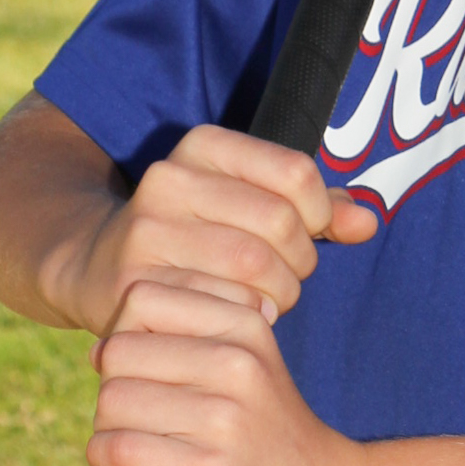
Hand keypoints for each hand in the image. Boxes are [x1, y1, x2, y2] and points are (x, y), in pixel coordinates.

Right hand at [50, 123, 377, 337]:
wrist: (97, 268)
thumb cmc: (198, 237)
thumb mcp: (249, 204)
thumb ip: (315, 207)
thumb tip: (368, 222)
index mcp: (204, 146)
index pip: (296, 172)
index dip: (319, 213)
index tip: (309, 233)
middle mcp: (170, 178)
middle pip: (279, 221)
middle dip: (300, 259)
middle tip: (288, 277)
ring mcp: (147, 230)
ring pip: (255, 265)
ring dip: (280, 293)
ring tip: (268, 299)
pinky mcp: (137, 282)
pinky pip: (223, 305)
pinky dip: (247, 318)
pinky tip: (240, 319)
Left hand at [86, 280, 369, 465]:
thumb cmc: (269, 434)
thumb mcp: (251, 365)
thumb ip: (193, 338)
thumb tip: (100, 347)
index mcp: (246, 326)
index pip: (142, 296)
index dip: (124, 331)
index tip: (142, 366)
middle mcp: (237, 364)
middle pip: (117, 350)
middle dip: (112, 383)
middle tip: (137, 413)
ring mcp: (224, 420)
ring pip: (112, 400)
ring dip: (109, 427)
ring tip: (139, 442)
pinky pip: (118, 449)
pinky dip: (107, 459)